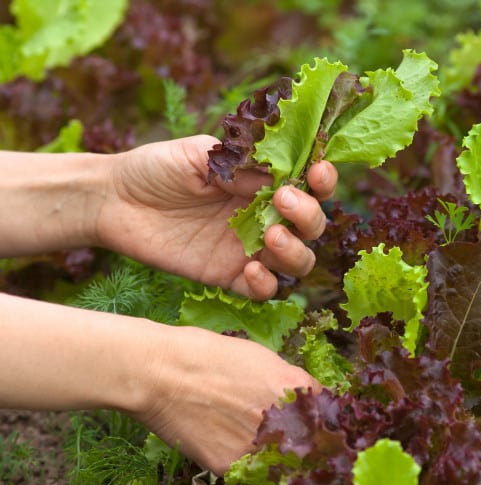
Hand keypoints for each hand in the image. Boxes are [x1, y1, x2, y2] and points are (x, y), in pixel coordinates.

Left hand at [96, 135, 336, 298]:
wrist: (114, 201)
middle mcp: (264, 217)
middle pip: (311, 226)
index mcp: (262, 182)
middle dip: (308, 216)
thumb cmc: (157, 168)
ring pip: (297, 261)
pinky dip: (266, 284)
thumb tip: (282, 176)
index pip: (309, 185)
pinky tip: (249, 269)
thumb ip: (242, 165)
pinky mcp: (228, 276)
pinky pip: (263, 290)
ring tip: (270, 236)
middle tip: (283, 201)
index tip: (317, 173)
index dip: (323, 181)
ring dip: (295, 251)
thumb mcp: (201, 154)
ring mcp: (248, 249)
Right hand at [133, 325, 321, 474]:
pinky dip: (255, 483)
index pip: (329, 412)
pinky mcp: (234, 467)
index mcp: (294, 385)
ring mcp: (260, 444)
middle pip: (314, 444)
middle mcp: (284, 417)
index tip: (318, 427)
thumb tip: (301, 398)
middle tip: (292, 447)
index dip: (323, 420)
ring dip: (282, 468)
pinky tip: (245, 469)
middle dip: (307, 446)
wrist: (160, 373)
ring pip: (287, 470)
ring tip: (267, 459)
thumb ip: (287, 380)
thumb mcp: (260, 357)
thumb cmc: (206, 356)